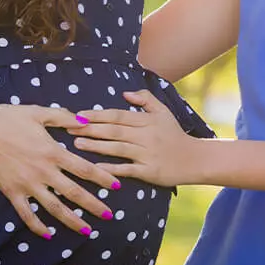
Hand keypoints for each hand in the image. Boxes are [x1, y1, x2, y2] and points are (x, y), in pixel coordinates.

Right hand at [0, 103, 119, 237]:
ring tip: (85, 230)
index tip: (116, 187)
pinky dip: (37, 226)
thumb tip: (84, 120)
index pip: (84, 168)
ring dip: (71, 220)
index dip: (102, 178)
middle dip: (93, 205)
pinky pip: (26, 213)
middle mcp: (44, 171)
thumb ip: (63, 117)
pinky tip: (48, 233)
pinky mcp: (11, 192)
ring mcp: (27, 184)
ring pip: (53, 207)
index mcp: (53, 151)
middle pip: (74, 193)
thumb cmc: (9, 117)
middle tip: (108, 216)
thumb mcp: (39, 112)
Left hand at [69, 89, 200, 186]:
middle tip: (69, 128)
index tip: (78, 115)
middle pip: (114, 131)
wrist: (195, 159)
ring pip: (117, 148)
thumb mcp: (163, 112)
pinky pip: (127, 169)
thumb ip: (145, 99)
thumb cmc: (175, 135)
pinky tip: (96, 168)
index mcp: (146, 120)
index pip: (117, 115)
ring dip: (96, 146)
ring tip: (76, 144)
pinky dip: (112, 168)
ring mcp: (147, 153)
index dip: (97, 115)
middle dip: (90, 129)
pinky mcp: (149, 171)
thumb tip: (124, 93)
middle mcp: (146, 135)